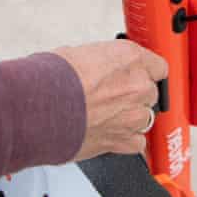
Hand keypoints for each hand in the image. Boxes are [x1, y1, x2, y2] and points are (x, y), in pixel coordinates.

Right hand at [54, 40, 167, 158]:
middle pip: (150, 92)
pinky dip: (126, 140)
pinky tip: (111, 133)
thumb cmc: (52, 79)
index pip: (157, 65)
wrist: (39, 108)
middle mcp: (137, 86)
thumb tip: (98, 67)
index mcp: (130, 58)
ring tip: (107, 115)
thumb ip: (101, 62)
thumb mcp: (78, 53)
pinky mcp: (122, 141)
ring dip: (131, 116)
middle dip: (134, 94)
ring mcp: (133, 115)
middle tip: (111, 95)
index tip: (137, 74)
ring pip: (146, 117)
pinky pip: (137, 143)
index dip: (145, 71)